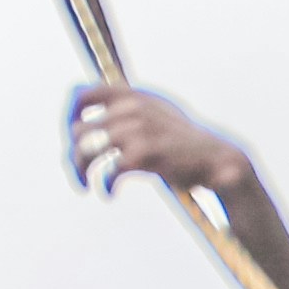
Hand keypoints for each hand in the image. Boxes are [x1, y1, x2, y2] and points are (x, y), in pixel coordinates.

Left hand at [68, 86, 251, 201]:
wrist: (218, 158)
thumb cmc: (184, 143)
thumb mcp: (157, 114)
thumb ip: (129, 111)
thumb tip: (95, 122)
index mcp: (133, 95)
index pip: (83, 95)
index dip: (70, 117)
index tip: (73, 139)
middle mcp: (132, 107)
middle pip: (80, 130)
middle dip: (73, 155)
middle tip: (79, 173)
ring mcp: (138, 129)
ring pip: (87, 148)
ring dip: (80, 169)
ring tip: (84, 184)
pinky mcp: (145, 154)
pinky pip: (109, 170)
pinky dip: (105, 185)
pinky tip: (109, 194)